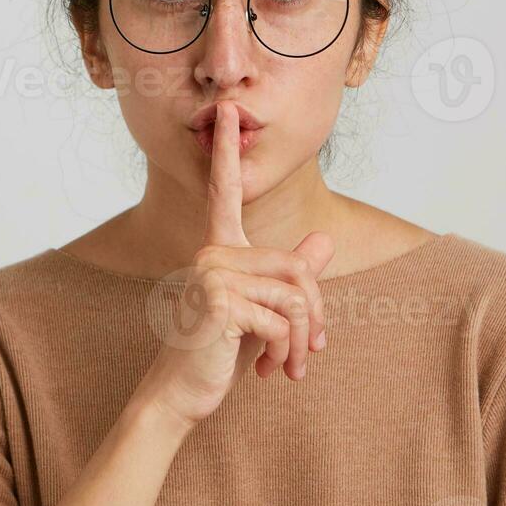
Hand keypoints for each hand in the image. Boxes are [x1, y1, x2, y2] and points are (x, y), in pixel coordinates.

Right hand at [136, 100, 334, 428]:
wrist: (181, 393)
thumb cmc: (219, 352)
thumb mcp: (263, 312)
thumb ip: (292, 276)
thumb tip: (324, 241)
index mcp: (220, 249)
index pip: (225, 191)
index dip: (228, 151)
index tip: (227, 111)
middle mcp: (212, 252)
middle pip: (296, 266)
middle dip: (314, 313)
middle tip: (311, 349)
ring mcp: (212, 274)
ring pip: (295, 295)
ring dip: (301, 339)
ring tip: (288, 366)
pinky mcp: (219, 300)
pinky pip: (281, 318)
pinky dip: (286, 350)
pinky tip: (268, 371)